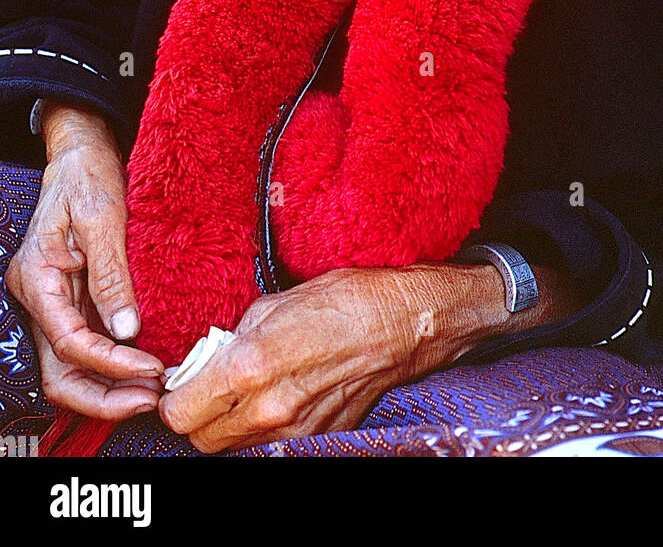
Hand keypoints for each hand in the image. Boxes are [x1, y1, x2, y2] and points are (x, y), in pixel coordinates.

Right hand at [5, 104, 163, 417]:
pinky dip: (113, 362)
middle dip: (103, 394)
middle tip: (150, 397)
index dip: (110, 364)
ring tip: (152, 388)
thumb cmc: (88, 176)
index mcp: (37, 278)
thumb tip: (127, 328)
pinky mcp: (75, 299)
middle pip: (60, 370)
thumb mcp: (102, 218)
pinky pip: (89, 343)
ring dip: (109, 385)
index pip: (69, 342)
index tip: (150, 369)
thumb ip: (112, 274)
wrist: (83, 154)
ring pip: (72, 366)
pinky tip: (146, 364)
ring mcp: (56, 302)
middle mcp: (39, 298)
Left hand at [158, 267, 414, 452]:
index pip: (179, 412)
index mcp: (250, 366)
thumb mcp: (273, 304)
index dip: (174, 398)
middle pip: (200, 440)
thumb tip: (207, 357)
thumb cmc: (342, 301)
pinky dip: (262, 428)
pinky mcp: (317, 439)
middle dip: (197, 415)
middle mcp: (268, 408)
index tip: (181, 382)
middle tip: (209, 387)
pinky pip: (270, 445)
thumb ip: (232, 338)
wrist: (402, 324)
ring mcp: (294, 431)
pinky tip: (276, 397)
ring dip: (228, 424)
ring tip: (246, 390)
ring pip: (234, 447)